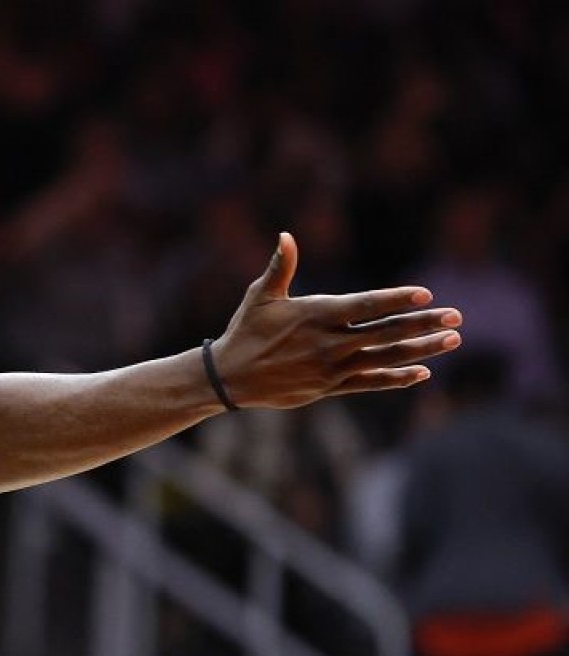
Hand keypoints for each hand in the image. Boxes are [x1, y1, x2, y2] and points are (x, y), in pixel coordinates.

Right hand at [210, 232, 461, 408]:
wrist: (229, 378)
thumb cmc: (245, 330)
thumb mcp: (261, 295)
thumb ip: (280, 266)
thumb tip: (286, 235)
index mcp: (315, 315)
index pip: (365, 306)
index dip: (396, 300)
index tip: (426, 294)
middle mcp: (328, 343)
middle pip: (385, 332)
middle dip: (424, 324)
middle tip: (457, 316)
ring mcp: (332, 368)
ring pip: (386, 358)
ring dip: (422, 349)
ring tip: (452, 340)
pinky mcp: (330, 388)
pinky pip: (371, 383)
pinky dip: (397, 378)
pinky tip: (423, 371)